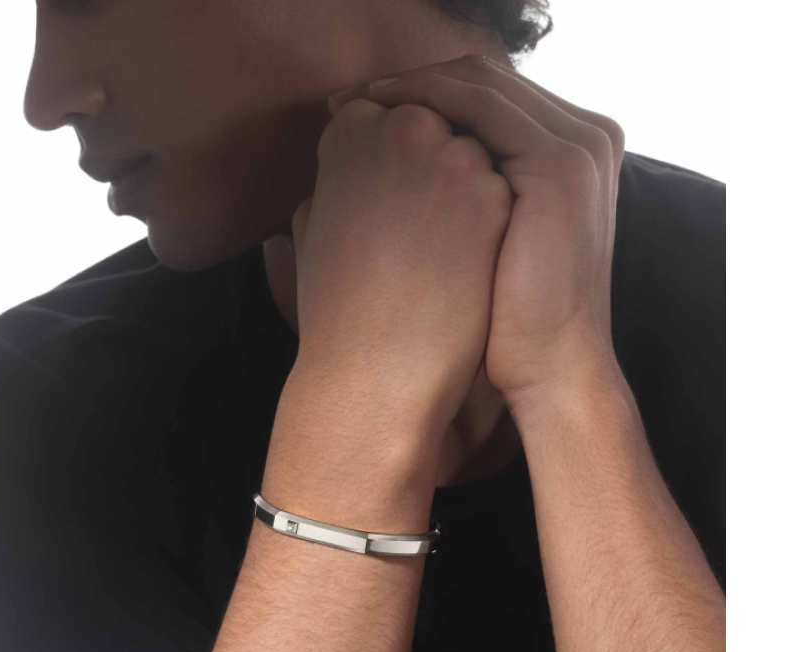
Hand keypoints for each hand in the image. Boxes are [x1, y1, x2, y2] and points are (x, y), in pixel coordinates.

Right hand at [287, 82, 513, 452]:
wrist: (376, 372)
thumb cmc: (336, 311)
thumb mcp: (312, 233)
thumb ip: (332, 186)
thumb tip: (345, 177)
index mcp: (352, 130)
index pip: (386, 119)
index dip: (392, 165)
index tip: (391, 205)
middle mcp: (404, 128)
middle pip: (435, 130)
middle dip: (431, 172)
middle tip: (417, 234)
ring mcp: (454, 159)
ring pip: (472, 159)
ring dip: (462, 198)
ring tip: (437, 258)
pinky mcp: (495, 197)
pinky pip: (500, 195)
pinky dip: (488, 227)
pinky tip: (464, 269)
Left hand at [327, 54, 626, 413]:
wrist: (546, 371)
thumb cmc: (499, 325)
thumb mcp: (478, 248)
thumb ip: (457, 202)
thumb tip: (381, 180)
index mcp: (561, 156)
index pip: (483, 102)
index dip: (416, 100)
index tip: (353, 114)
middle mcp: (579, 138)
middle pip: (479, 81)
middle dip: (404, 86)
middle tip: (342, 100)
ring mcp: (576, 146)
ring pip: (477, 83)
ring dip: (407, 86)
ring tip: (350, 102)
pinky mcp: (560, 163)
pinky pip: (481, 105)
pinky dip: (425, 99)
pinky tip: (377, 111)